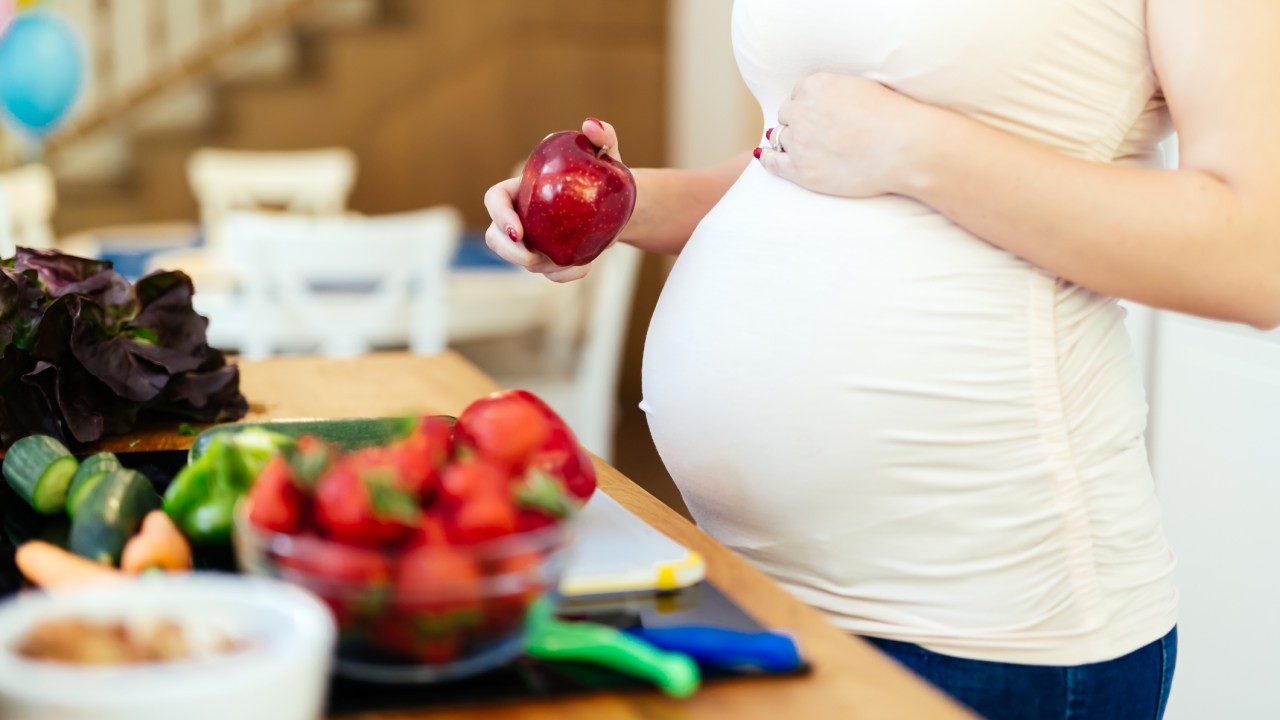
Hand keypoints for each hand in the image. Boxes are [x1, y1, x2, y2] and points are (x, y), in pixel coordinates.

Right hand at [483, 117, 624, 282]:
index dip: (499, 216)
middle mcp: (522, 216)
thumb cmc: (606, 173)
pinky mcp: (551, 259)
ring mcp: (534, 241)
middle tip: (531, 257)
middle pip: (495, 237)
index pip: (495, 200)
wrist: (622, 204)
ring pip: (522, 261)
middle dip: (507, 252)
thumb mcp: (608, 152)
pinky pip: (550, 275)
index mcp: (522, 189)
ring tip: (570, 259)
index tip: (517, 230)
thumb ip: (603, 135)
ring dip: (541, 266)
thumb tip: (591, 126)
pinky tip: (584, 268)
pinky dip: (563, 275)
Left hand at [755, 73, 925, 197]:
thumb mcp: (861, 87)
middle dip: (798, 122)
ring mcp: (799, 142)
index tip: (819, 115)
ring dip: (790, 141)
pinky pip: (773, 163)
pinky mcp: (802, 170)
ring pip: (781, 138)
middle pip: (787, 115)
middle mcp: (801, 111)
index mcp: (814, 86)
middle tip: (815, 133)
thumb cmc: (893, 116)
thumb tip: (826, 98)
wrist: (904, 148)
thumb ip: (836, 90)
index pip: (799, 94)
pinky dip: (768, 159)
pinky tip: (766, 156)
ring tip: (802, 147)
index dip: (809, 106)